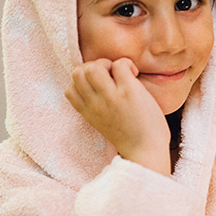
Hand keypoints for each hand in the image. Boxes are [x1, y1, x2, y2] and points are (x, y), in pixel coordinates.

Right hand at [65, 58, 170, 175]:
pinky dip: (127, 64)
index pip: (69, 89)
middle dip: (93, 67)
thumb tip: (106, 83)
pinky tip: (135, 75)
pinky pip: (120, 64)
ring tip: (121, 75)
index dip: (83, 81)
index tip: (100, 87)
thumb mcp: (104, 123)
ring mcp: (110, 97)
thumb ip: (99, 106)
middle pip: (77, 72)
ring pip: (93, 66)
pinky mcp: (128, 91)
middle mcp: (95, 104)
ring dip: (108, 63)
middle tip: (111, 77)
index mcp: (87, 113)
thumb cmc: (130, 137)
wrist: (146, 152)